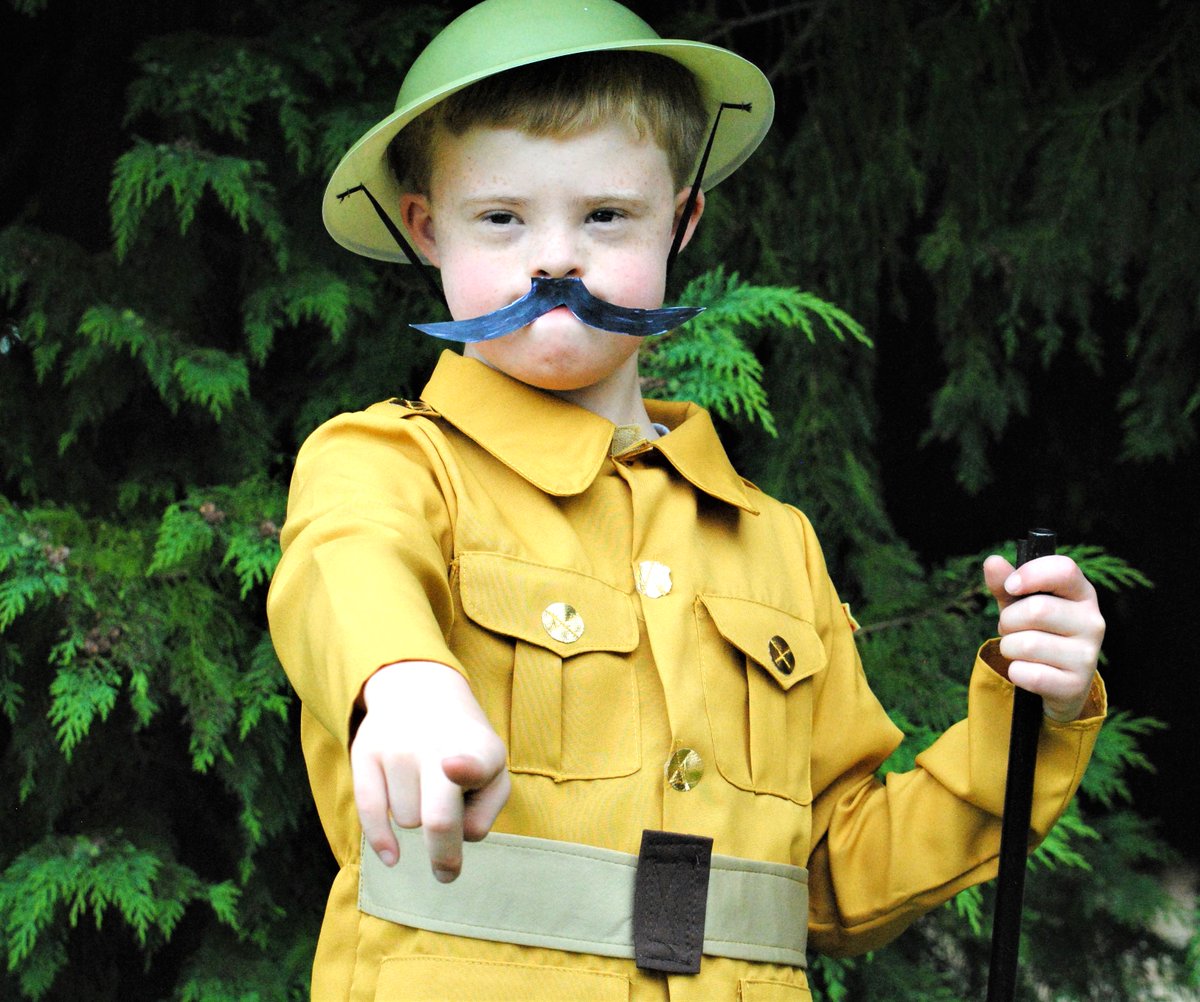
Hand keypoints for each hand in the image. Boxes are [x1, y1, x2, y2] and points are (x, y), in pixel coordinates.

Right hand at [351, 660, 509, 881]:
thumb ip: (487, 810)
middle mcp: (435, 744)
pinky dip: (381, 841)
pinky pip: (369, 812)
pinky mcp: (365, 751)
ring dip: (418, 820)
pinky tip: (393, 857)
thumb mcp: (494, 769)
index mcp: (480, 748)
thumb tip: (456, 838)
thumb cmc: (466, 747)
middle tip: (447, 873)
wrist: (421, 690)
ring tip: (427, 788)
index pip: (472, 763)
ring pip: (407, 822)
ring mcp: (397, 747)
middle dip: (443, 854)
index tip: (449, 766)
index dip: (463, 768)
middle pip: (436, 820)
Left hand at [984, 554, 1105, 721]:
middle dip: (1009, 620)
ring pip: (1026, 644)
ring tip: (1020, 650)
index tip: (1011, 586)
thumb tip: (992, 562)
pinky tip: (1028, 671)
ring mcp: (1088, 655)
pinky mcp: (1075, 685)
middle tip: (1013, 629)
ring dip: (1009, 647)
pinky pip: (1025, 673)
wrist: (1058, 682)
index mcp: (1082, 594)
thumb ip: (1005, 583)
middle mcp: (1093, 621)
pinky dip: (1015, 672)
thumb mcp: (1020, 603)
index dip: (1031, 574)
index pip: (1065, 569)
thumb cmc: (1038, 631)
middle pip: (1036, 610)